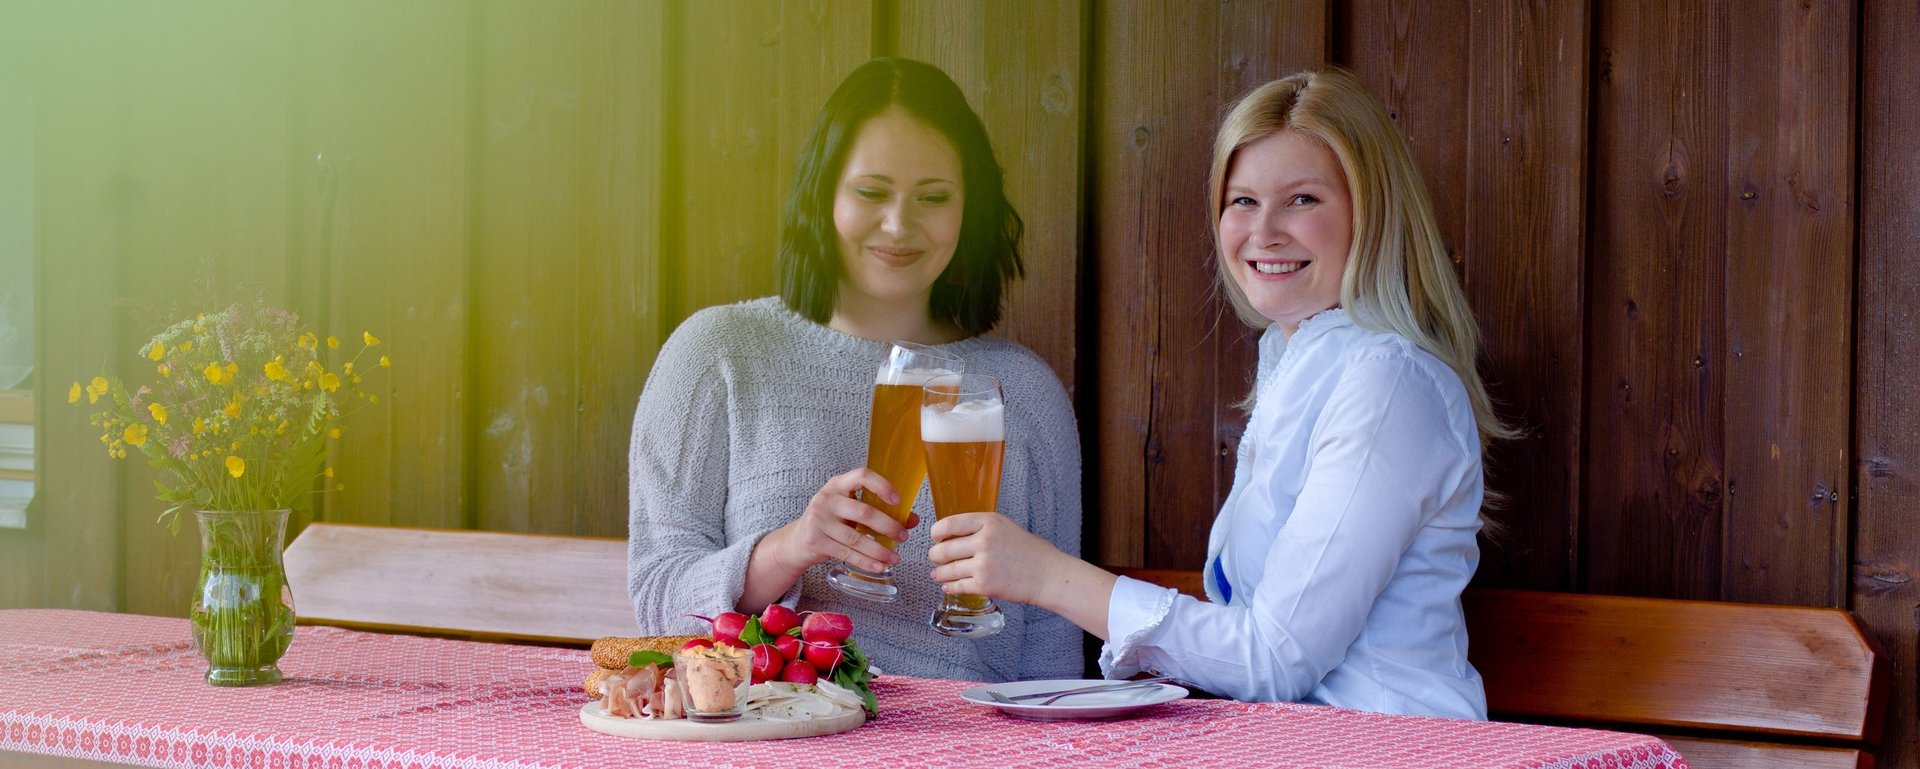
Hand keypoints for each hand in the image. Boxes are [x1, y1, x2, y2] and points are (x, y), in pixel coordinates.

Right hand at [765, 468, 917, 576]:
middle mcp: (826, 499)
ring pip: (856, 537)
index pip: (862, 476)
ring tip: (895, 557)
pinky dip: (865, 561)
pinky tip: (879, 566)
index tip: (897, 500)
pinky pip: (846, 553)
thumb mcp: (851, 511)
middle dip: (888, 526)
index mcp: (838, 484)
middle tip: (903, 536)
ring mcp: (818, 520)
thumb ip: (880, 511)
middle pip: (864, 512)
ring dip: (879, 549)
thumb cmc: (831, 522)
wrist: (797, 541)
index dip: (882, 486)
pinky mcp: (815, 541)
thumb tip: (912, 520)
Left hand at [927, 512, 1067, 605]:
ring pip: (947, 569)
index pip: (949, 524)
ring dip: (939, 573)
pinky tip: (947, 585)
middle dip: (935, 555)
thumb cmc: (1031, 551)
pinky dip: (949, 586)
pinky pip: (957, 586)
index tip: (936, 537)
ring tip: (937, 573)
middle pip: (943, 549)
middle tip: (935, 557)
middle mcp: (983, 541)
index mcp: (988, 522)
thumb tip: (954, 536)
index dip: (937, 532)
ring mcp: (983, 564)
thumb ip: (982, 528)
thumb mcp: (1006, 527)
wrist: (1048, 575)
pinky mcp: (984, 585)